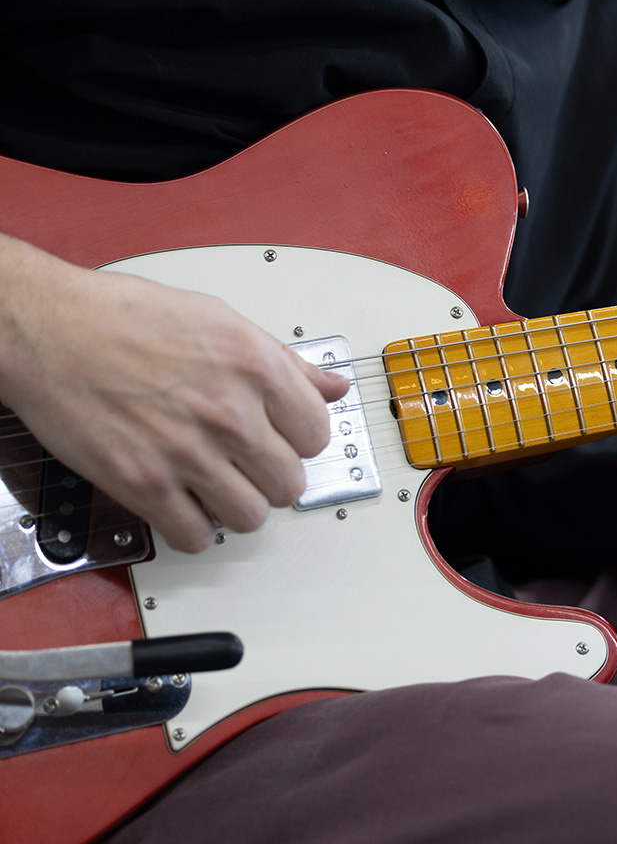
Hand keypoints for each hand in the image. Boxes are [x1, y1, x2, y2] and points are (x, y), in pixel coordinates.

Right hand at [0, 234, 349, 552]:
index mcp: (255, 366)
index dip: (300, 438)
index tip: (285, 438)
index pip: (318, 433)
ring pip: (251, 516)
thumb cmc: (125, 316)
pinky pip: (195, 536)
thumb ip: (284, 361)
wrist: (49, 327)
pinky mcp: (144, 484)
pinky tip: (185, 504)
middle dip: (271, 475)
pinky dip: (194, 529)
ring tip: (220, 486)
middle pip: (290, 482)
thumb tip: (331, 385)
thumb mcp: (221, 320)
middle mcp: (229, 412)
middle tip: (250, 464)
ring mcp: (188, 452)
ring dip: (238, 506)